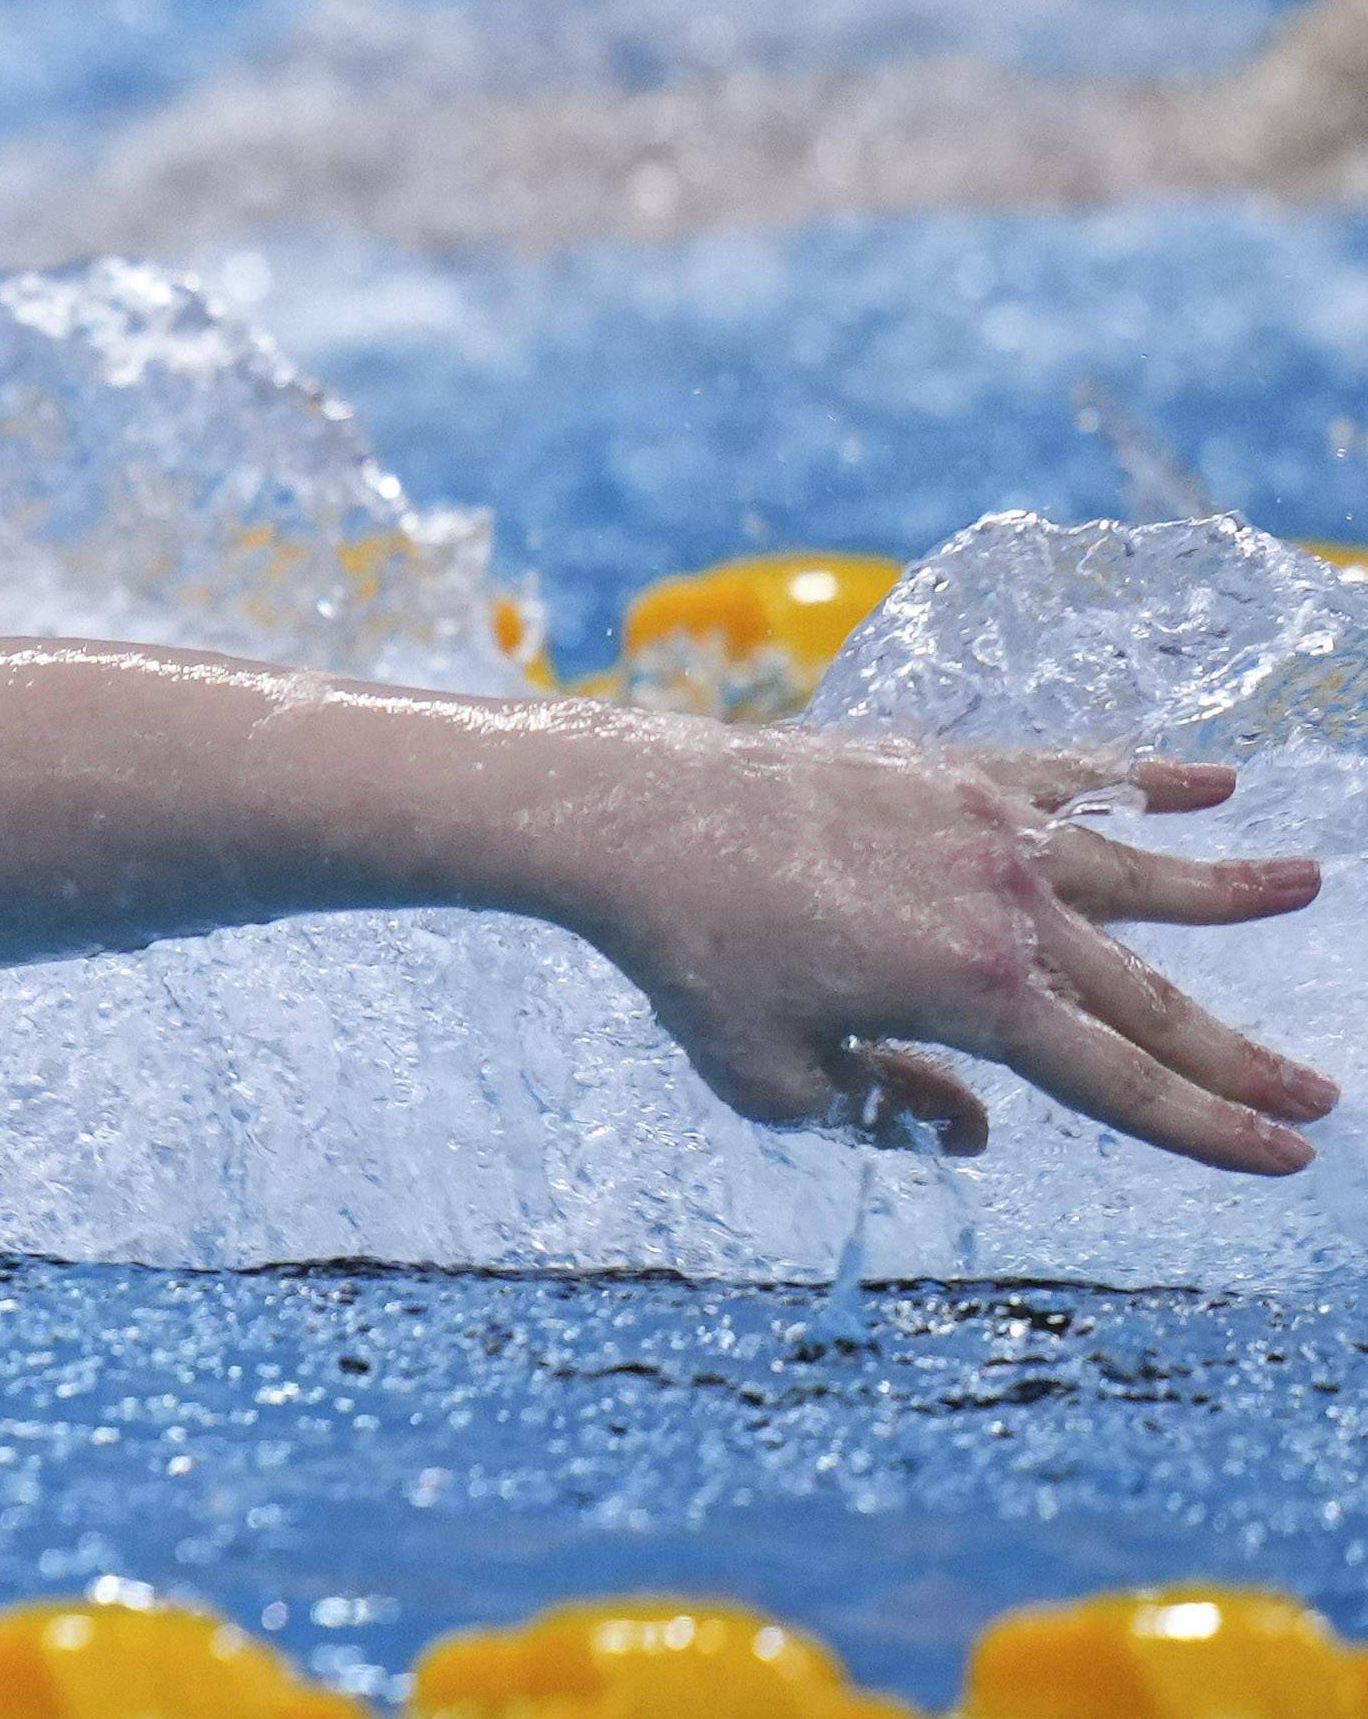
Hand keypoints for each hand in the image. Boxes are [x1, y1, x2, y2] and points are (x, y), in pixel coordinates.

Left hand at [551, 726, 1335, 1172]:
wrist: (629, 818)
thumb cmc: (688, 959)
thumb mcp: (779, 1081)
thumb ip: (890, 1113)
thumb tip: (977, 1127)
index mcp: (973, 994)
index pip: (1118, 1083)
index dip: (1206, 1129)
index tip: (1287, 1159)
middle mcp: (1003, 903)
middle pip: (1144, 996)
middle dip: (1234, 1054)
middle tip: (1316, 1093)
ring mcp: (983, 824)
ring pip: (1133, 868)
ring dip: (1223, 883)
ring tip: (1306, 882)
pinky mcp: (946, 768)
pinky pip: (1069, 775)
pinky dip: (1141, 777)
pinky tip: (1210, 782)